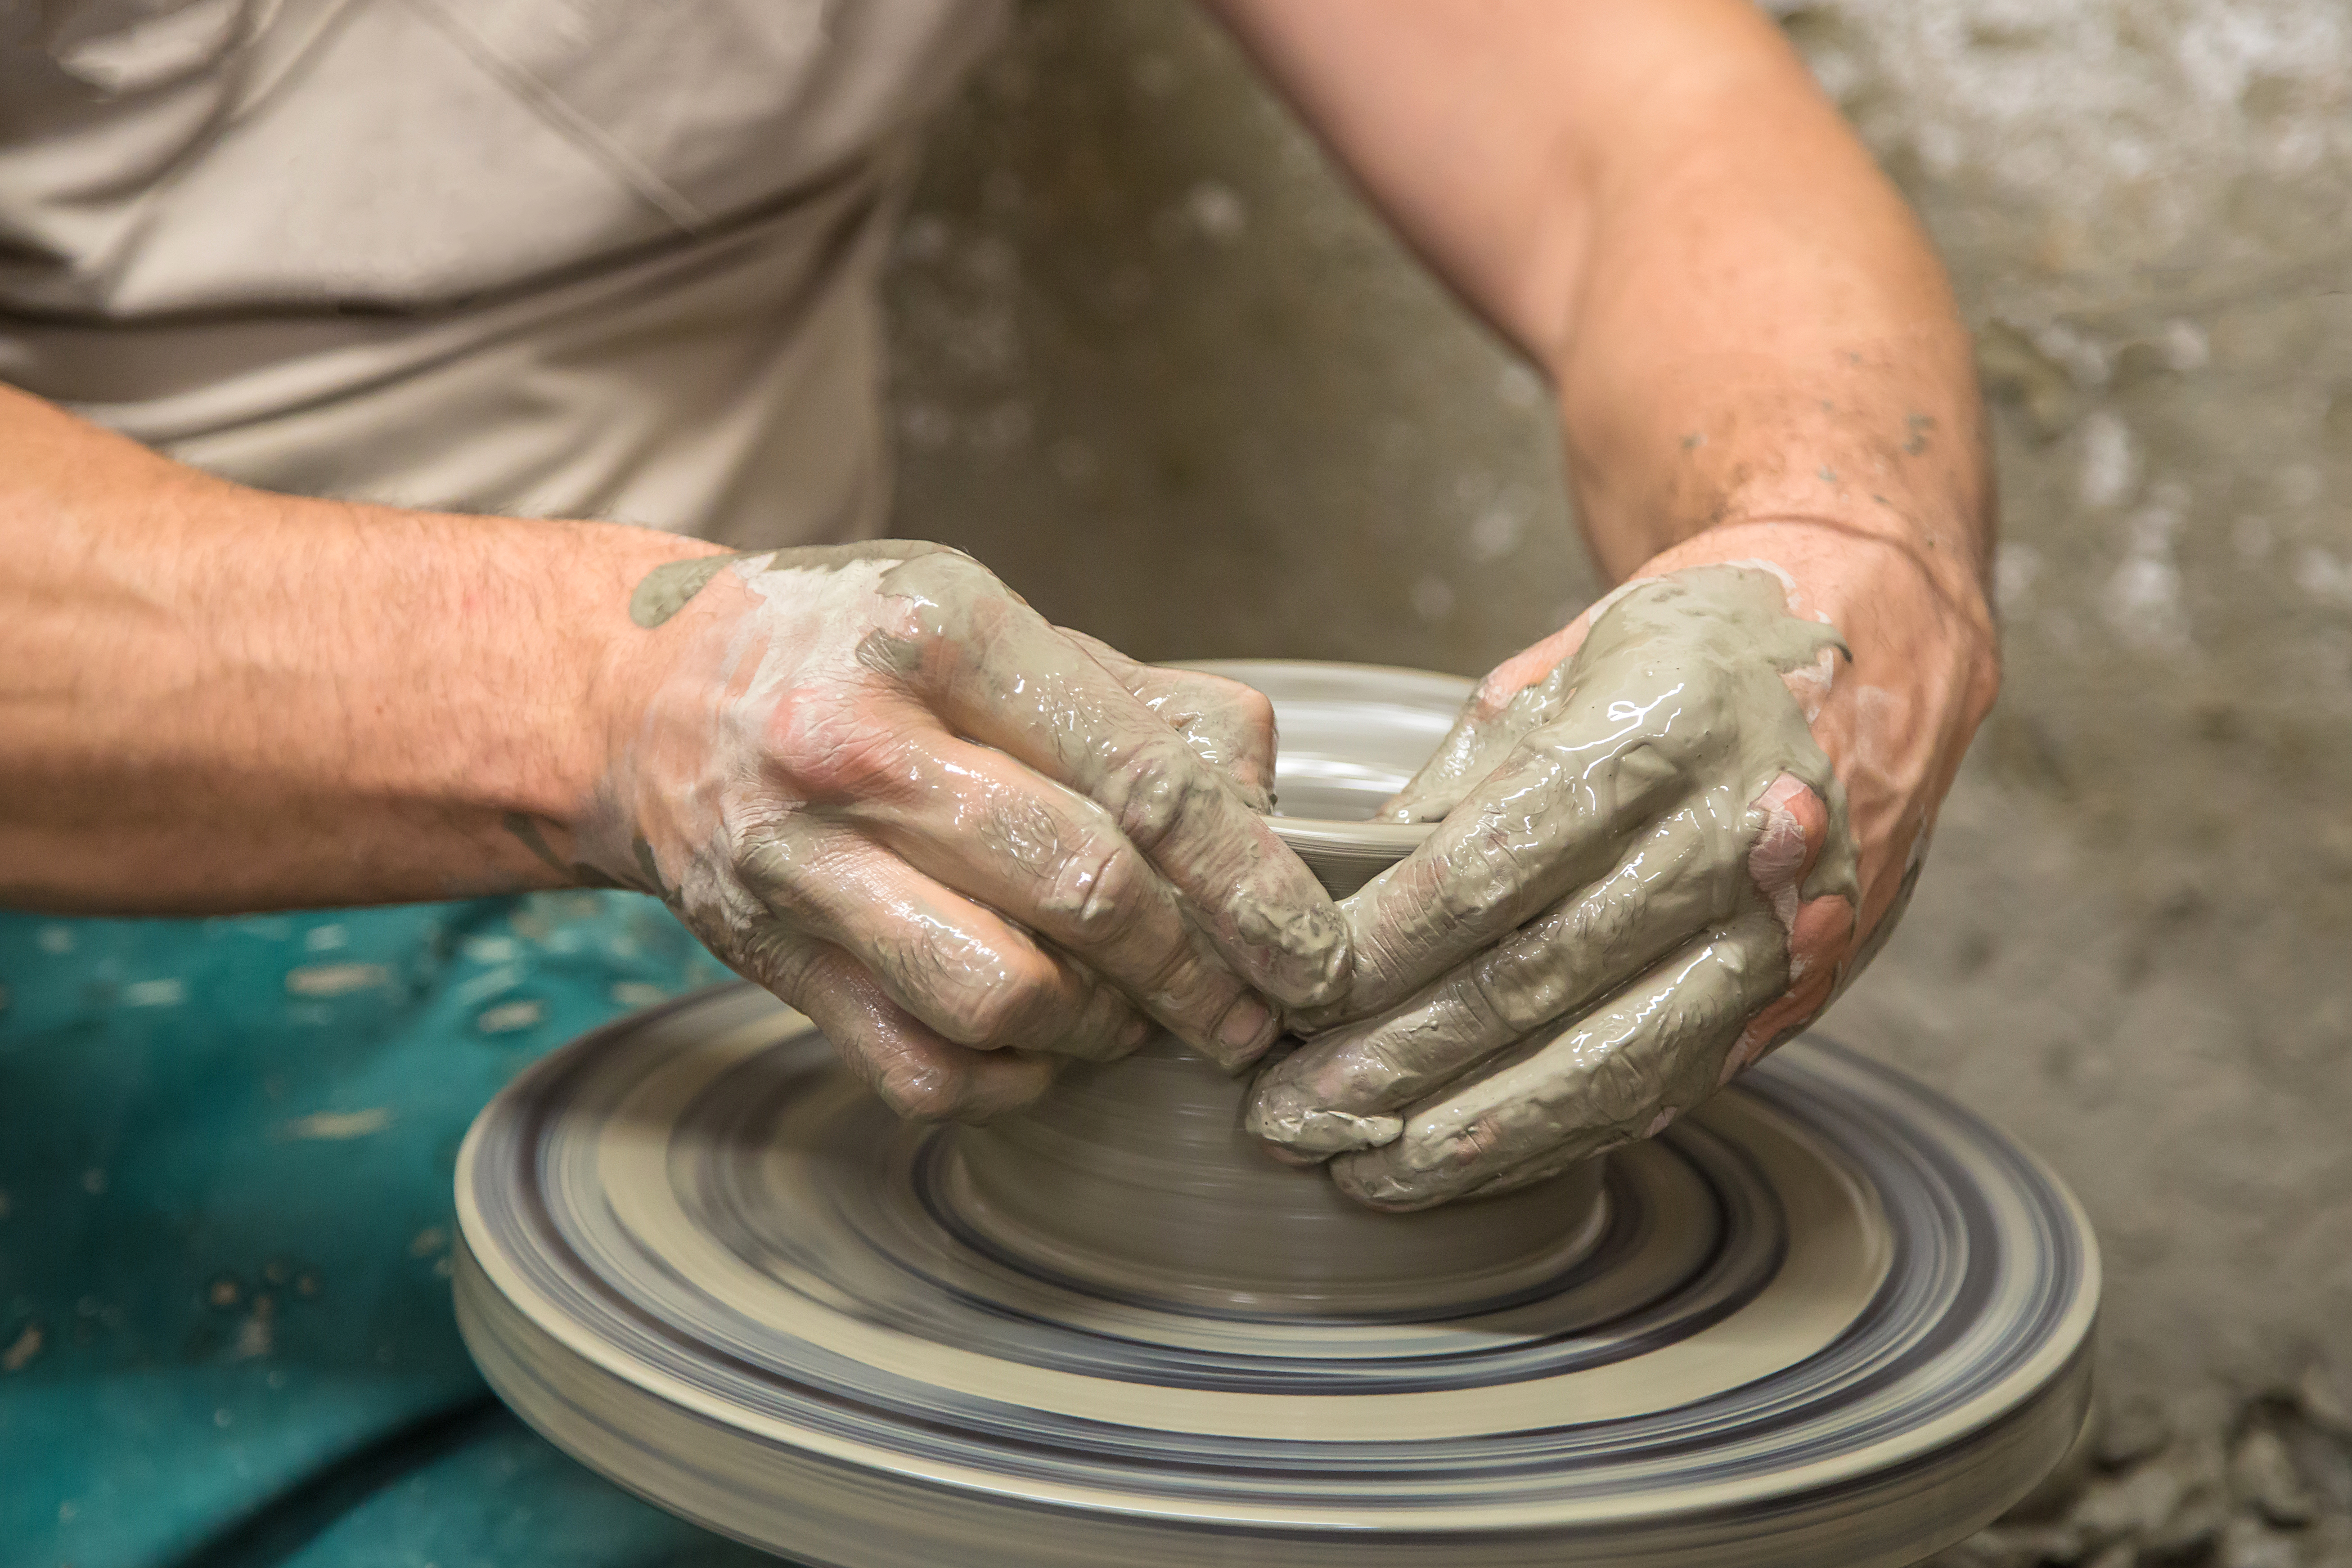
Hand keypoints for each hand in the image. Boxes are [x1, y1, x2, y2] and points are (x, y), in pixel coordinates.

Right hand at [578, 541, 1348, 1122]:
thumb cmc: (861, 654)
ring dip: (1107, 1031)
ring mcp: (801, 858)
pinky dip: (1011, 1081)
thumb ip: (1140, 707)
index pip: (1144, 783)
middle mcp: (860, 741)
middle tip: (1256, 1015)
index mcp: (944, 631)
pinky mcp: (766, 957)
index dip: (1253, 887)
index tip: (1316, 953)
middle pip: (1086, 894)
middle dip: (1203, 978)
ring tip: (1143, 1020)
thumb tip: (1264, 808)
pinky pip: (921, 1068)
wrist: (650, 694)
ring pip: (1005, 995)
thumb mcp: (996, 624)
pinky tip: (1046, 1048)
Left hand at [1245, 530, 1995, 1208]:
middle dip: (1398, 1061)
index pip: (1494, 868)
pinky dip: (1556, 1139)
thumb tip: (1349, 889)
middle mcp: (1736, 839)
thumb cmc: (1692, 648)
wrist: (1877, 652)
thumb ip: (1463, 782)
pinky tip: (1466, 1167)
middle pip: (1538, 980)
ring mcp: (1782, 931)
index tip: (1295, 995)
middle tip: (1285, 1112)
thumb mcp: (1566, 669)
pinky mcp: (1799, 996)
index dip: (1386, 946)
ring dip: (1470, 1134)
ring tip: (1358, 1172)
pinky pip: (1665, 1089)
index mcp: (1663, 733)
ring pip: (1606, 1064)